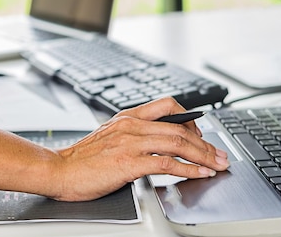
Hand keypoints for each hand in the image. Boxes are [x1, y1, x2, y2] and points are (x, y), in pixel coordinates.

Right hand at [50, 97, 228, 200]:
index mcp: (128, 116)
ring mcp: (131, 142)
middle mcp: (132, 125)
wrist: (60, 170)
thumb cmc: (83, 158)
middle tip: (220, 155)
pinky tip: (198, 174)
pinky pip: (167, 163)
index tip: (202, 135)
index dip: (191, 119)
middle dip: (206, 143)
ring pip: (178, 143)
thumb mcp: (109, 135)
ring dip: (203, 155)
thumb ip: (133, 134)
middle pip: (180, 127)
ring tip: (217, 165)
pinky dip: (188, 169)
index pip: (169, 106)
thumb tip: (160, 142)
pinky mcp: (129, 162)